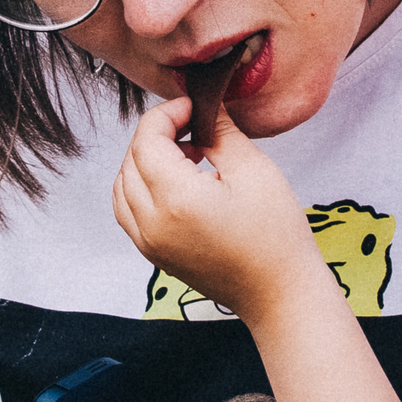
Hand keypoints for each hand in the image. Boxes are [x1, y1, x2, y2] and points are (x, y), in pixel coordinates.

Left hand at [113, 97, 321, 325]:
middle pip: (130, 160)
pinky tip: (175, 182)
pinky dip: (140, 188)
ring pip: (122, 186)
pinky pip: (129, 212)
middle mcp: (152, 223)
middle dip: (155, 135)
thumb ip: (221, 133)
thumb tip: (204, 110)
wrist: (279, 294)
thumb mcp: (254, 171)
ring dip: (143, 161)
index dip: (165, 115)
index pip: (146, 141)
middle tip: (191, 125)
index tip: (191, 106)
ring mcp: (149, 243)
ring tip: (184, 153)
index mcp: (176, 199)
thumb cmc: (275, 236)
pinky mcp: (153, 255)